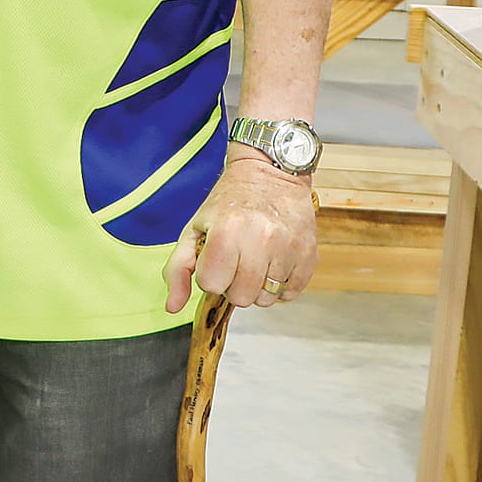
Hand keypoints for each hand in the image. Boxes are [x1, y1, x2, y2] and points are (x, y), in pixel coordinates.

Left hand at [163, 151, 317, 311]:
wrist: (270, 175)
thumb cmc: (228, 202)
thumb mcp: (195, 229)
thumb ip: (178, 269)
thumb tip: (172, 307)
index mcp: (226, 233)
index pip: (212, 285)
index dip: (210, 275)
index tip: (215, 259)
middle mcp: (260, 241)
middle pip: (241, 298)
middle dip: (233, 285)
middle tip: (235, 261)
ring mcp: (288, 249)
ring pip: (266, 299)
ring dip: (257, 286)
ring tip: (255, 260)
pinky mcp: (308, 255)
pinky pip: (291, 294)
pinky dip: (280, 285)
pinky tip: (273, 262)